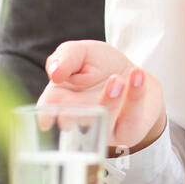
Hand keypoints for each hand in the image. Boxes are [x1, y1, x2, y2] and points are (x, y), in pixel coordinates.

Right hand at [36, 40, 166, 154]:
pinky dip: (135, 95)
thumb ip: (66, 56)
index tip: (46, 121)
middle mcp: (79, 119)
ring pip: (104, 120)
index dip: (46, 116)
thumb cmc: (101, 66)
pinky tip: (138, 75)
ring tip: (116, 80)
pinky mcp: (128, 131)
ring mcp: (104, 128)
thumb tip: (54, 73)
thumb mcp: (82, 52)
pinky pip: (132, 118)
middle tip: (75, 106)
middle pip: (74, 121)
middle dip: (74, 116)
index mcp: (60, 101)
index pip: (48, 111)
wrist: (136, 75)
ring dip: (109, 101)